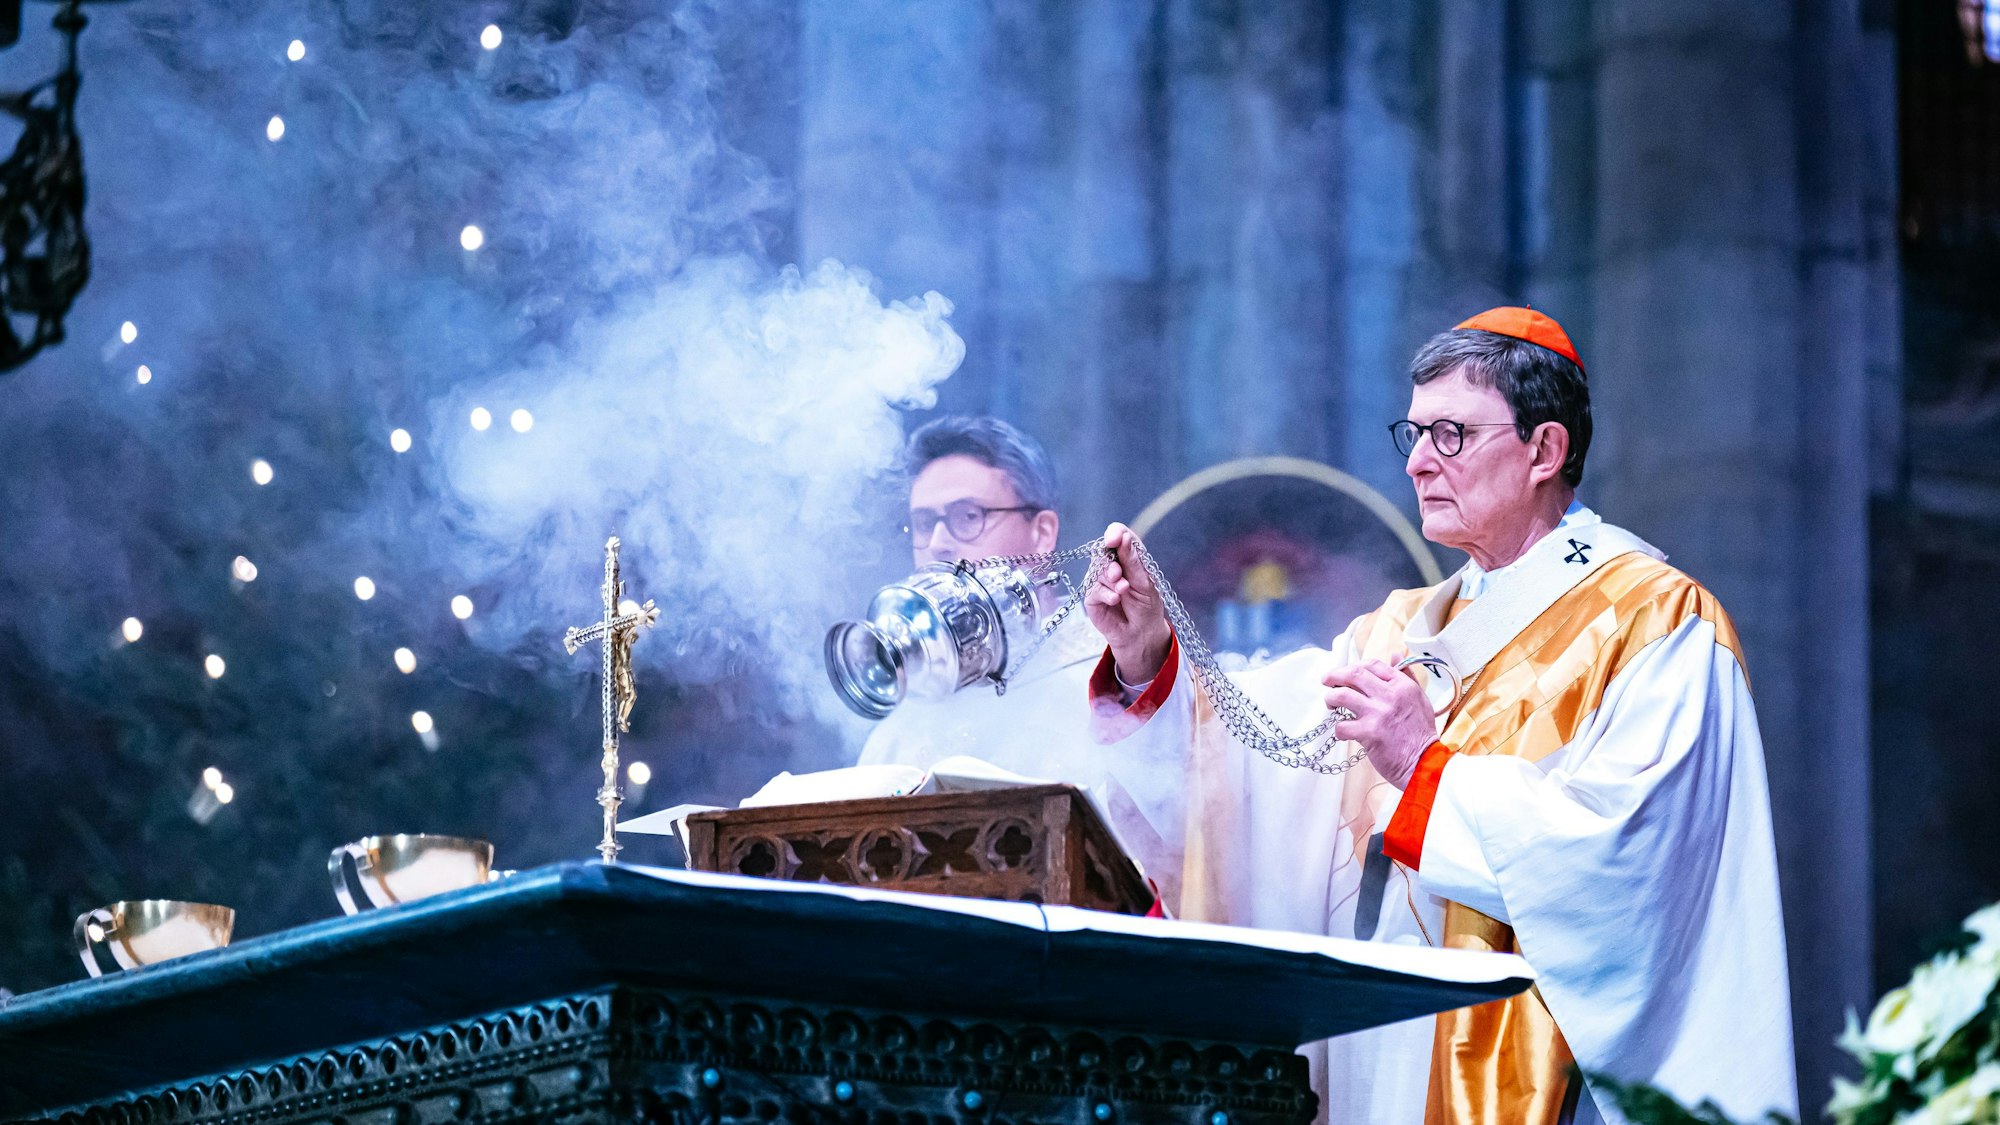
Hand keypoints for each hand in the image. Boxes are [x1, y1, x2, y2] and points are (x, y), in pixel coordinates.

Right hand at [1084, 523, 1173, 683]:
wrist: (1141, 633)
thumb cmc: (1146, 606)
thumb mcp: (1145, 581)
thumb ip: (1132, 560)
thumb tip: (1123, 536)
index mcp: (1128, 556)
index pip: (1119, 535)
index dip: (1115, 533)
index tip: (1114, 539)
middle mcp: (1112, 565)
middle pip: (1104, 551)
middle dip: (1112, 562)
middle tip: (1120, 575)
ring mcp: (1100, 580)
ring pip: (1098, 570)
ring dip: (1112, 580)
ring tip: (1124, 590)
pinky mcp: (1092, 596)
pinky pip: (1094, 588)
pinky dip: (1106, 593)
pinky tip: (1115, 599)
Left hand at [1322, 660, 1437, 787]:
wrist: (1424, 763)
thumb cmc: (1421, 733)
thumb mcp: (1420, 698)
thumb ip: (1406, 676)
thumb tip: (1396, 655)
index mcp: (1402, 686)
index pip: (1373, 665)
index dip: (1356, 666)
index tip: (1348, 674)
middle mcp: (1390, 695)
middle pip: (1353, 674)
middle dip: (1334, 675)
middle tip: (1327, 681)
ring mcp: (1378, 713)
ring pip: (1342, 695)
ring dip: (1331, 699)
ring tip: (1331, 705)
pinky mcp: (1368, 733)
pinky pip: (1342, 725)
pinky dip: (1339, 729)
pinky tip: (1344, 732)